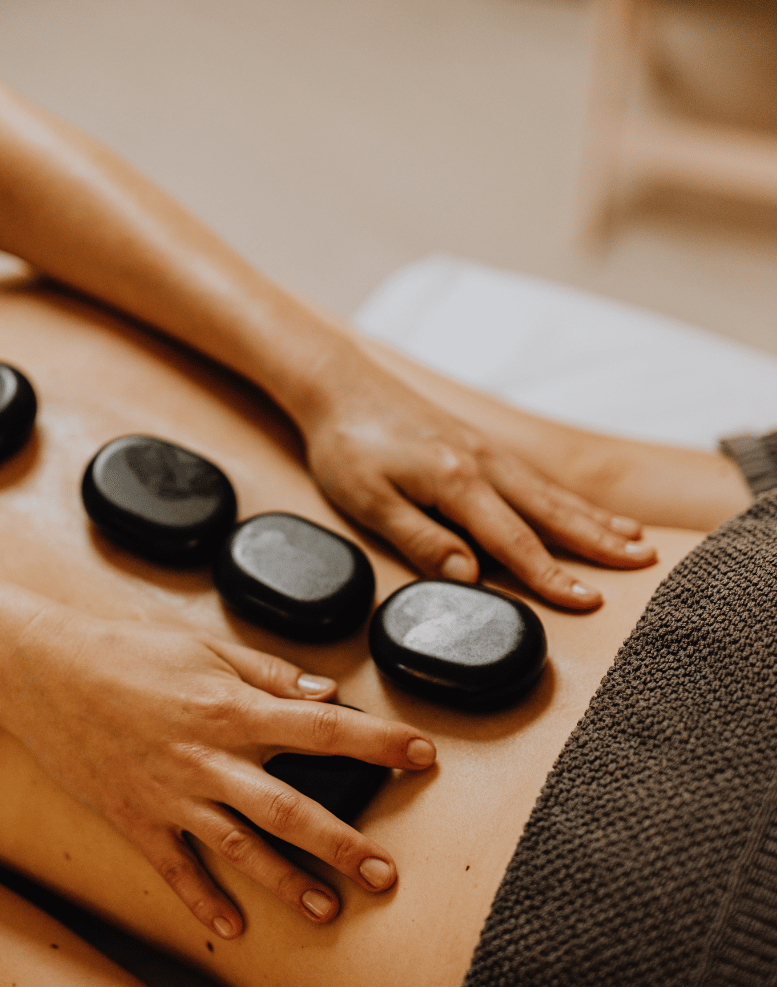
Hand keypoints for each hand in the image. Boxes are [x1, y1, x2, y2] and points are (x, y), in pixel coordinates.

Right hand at [0, 611, 435, 937]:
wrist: (44, 672)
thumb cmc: (127, 650)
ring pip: (241, 848)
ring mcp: (171, 794)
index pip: (322, 727)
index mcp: (231, 707)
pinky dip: (202, 901)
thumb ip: (267, 671)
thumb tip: (325, 691)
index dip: (378, 742)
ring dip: (287, 882)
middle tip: (387, 874)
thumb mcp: (203, 645)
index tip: (422, 754)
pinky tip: (230, 928)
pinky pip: (175, 868)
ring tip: (329, 911)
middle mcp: (209, 758)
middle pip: (290, 807)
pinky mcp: (136, 818)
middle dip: (343, 842)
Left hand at [301, 349, 655, 608]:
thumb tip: (470, 577)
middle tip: (645, 563)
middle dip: (599, 541)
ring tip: (633, 538)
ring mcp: (484, 451)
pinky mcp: (477, 443)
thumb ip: (420, 539)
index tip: (588, 601)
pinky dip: (565, 495)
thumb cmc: (348, 445)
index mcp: (456, 482)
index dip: (550, 576)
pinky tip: (578, 506)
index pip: (513, 540)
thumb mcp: (369, 500)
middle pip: (550, 511)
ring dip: (593, 517)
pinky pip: (533, 476)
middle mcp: (482, 463)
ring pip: (549, 491)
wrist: (341, 385)